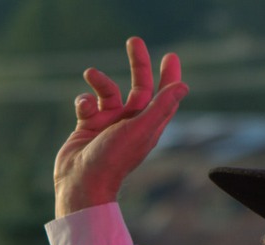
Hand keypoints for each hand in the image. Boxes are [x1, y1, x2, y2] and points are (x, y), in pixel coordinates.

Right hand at [53, 36, 188, 216]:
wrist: (80, 182)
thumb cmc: (112, 160)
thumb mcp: (139, 130)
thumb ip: (160, 107)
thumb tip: (184, 86)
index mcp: (148, 126)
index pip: (164, 96)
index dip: (169, 77)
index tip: (170, 57)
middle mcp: (130, 123)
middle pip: (138, 87)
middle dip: (137, 64)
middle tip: (134, 41)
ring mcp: (108, 124)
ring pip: (108, 92)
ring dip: (100, 80)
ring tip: (90, 74)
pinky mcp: (88, 127)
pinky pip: (87, 103)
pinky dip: (83, 99)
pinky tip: (82, 107)